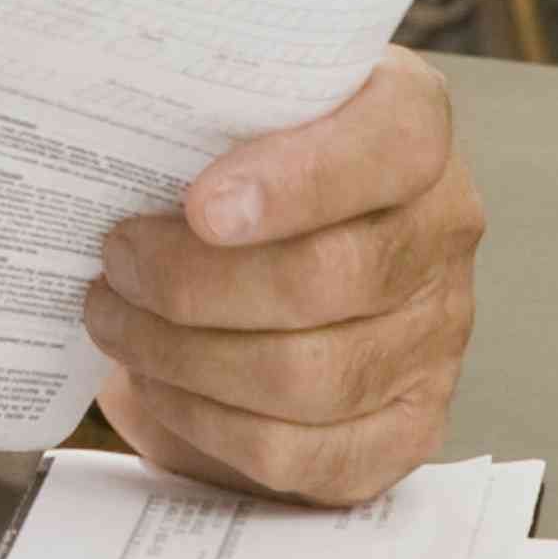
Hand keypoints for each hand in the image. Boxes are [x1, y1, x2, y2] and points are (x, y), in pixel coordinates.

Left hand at [85, 51, 484, 506]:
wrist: (267, 248)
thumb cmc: (234, 159)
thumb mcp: (232, 106)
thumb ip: (205, 110)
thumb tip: (115, 143)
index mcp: (413, 125)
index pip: (394, 145)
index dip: (297, 182)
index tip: (199, 206)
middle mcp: (442, 230)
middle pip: (329, 278)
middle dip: (195, 282)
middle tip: (116, 262)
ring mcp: (436, 336)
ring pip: (305, 376)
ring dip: (182, 355)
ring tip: (116, 318)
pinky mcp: (405, 427)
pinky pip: (299, 452)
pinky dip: (206, 421)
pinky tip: (157, 380)